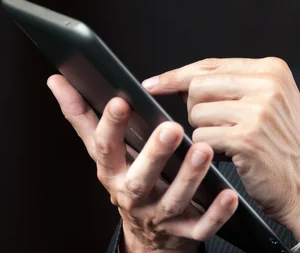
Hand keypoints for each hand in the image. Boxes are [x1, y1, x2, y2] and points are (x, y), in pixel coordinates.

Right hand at [47, 75, 238, 252]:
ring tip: (204, 150)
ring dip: (188, 177)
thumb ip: (82, 116)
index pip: (105, 148)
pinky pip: (200, 227)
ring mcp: (159, 216)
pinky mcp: (184, 231)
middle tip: (172, 127)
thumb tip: (57, 80)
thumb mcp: (104, 150)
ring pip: (172, 201)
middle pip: (140, 179)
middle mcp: (133, 195)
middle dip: (154, 154)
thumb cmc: (128, 178)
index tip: (121, 100)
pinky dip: (215, 214)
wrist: (148, 233)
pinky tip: (229, 195)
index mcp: (113, 171)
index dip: (111, 126)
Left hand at [142, 57, 299, 240]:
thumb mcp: (274, 105)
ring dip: (205, 133)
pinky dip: (208, 152)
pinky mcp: (247, 138)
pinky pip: (201, 139)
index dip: (178, 75)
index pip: (212, 64)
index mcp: (273, 70)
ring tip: (233, 143)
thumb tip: (184, 81)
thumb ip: (237, 87)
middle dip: (195, 110)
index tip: (155, 82)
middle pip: (198, 86)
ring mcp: (258, 110)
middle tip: (215, 127)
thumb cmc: (291, 150)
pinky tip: (233, 156)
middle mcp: (267, 85)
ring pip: (196, 113)